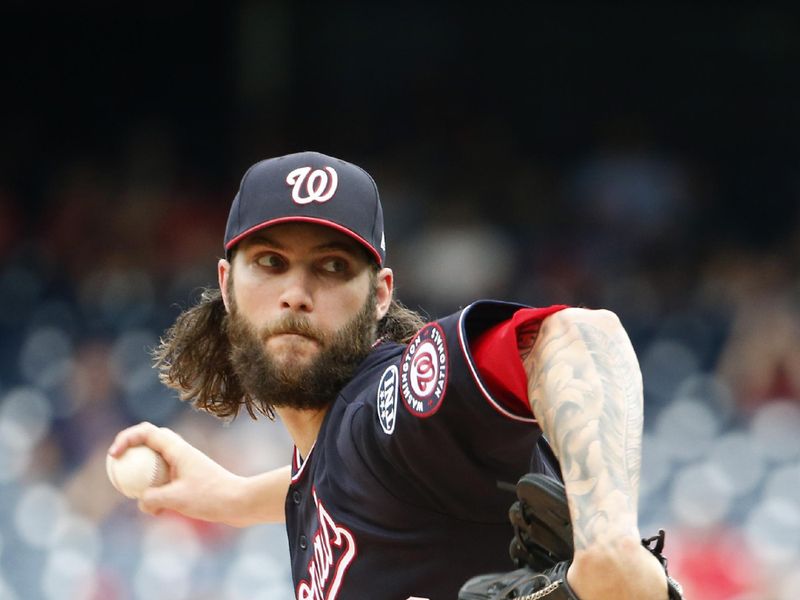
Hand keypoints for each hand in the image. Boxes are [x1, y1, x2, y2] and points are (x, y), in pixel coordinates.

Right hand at [108, 421, 248, 525]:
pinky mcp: (187, 478)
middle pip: (148, 441)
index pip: (146, 431)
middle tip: (117, 468)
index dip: (125, 438)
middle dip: (130, 451)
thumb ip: (152, 498)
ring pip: (155, 462)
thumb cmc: (211, 497)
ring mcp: (184, 464)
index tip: (114, 456)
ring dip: (142, 475)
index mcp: (177, 449)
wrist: (239, 502)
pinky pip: (163, 479)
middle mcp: (180, 452)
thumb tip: (140, 501)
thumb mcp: (176, 499)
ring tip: (137, 495)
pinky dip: (155, 491)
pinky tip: (158, 511)